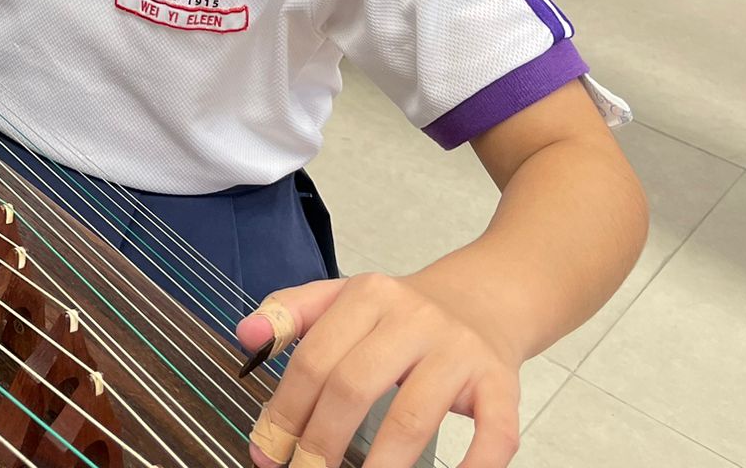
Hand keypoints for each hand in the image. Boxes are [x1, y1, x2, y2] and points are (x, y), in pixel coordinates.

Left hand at [237, 273, 520, 467]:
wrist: (482, 301)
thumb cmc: (401, 316)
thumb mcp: (342, 298)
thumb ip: (290, 314)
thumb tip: (245, 336)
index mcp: (368, 295)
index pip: (314, 358)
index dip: (286, 410)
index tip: (267, 451)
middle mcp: (415, 318)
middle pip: (354, 385)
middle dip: (321, 441)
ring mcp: (460, 351)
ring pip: (413, 415)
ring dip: (380, 464)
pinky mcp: (500, 382)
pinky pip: (493, 432)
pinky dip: (474, 466)